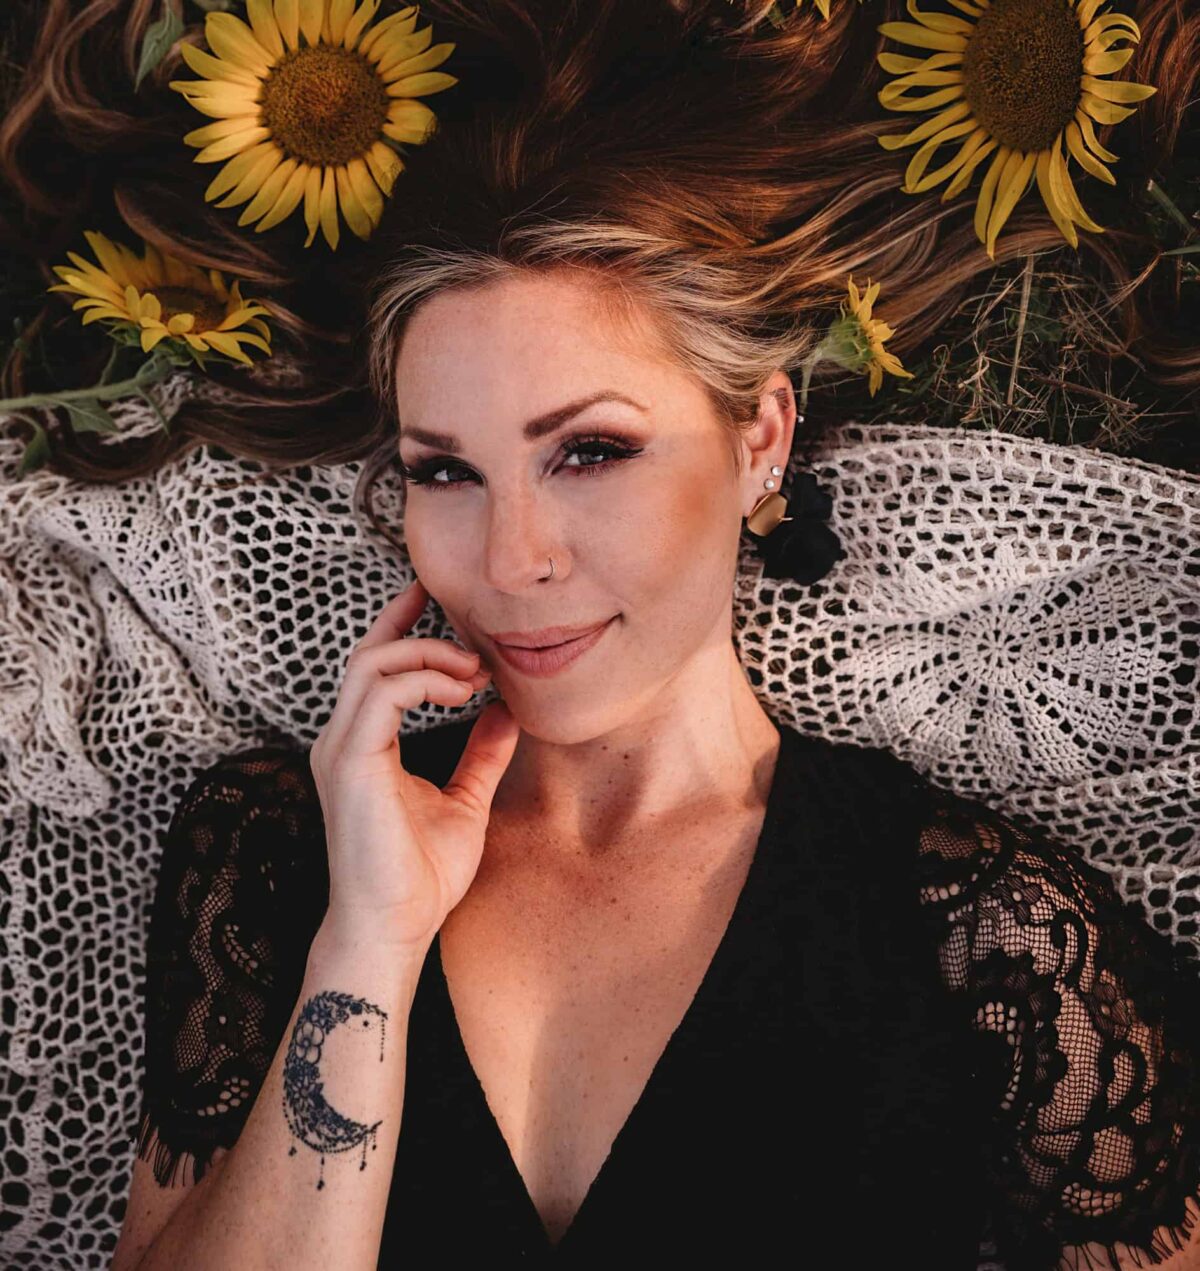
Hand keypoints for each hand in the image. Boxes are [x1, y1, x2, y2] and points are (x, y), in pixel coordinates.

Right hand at [309, 578, 520, 948]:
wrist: (395, 929)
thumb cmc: (421, 876)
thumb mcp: (464, 800)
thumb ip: (481, 755)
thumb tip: (507, 713)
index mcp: (362, 745)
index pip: (372, 667)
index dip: (398, 624)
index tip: (430, 597)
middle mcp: (342, 739)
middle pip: (369, 654)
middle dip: (420, 634)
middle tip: (475, 653)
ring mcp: (340, 749)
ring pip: (372, 664)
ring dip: (427, 655)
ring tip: (473, 673)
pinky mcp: (350, 762)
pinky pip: (381, 694)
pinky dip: (423, 680)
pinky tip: (461, 692)